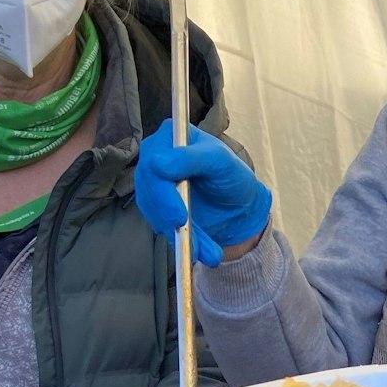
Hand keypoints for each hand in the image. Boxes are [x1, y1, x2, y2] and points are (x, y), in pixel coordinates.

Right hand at [134, 121, 272, 266]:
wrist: (238, 206)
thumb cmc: (232, 176)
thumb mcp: (220, 162)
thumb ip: (192, 158)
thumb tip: (158, 162)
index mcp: (170, 137)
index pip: (153, 161)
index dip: (163, 190)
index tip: (180, 215)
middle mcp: (155, 157)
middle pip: (148, 188)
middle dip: (170, 218)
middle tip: (190, 240)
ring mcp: (153, 183)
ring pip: (153, 211)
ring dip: (178, 234)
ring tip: (204, 250)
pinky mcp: (155, 206)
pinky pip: (158, 224)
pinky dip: (177, 240)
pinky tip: (197, 248)